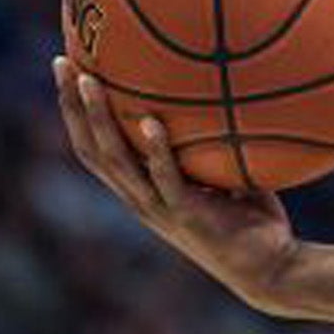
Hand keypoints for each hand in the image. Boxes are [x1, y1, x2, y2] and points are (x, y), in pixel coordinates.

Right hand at [53, 57, 303, 313]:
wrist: (272, 270)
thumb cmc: (254, 223)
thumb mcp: (228, 176)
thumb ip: (219, 146)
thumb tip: (234, 96)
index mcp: (143, 192)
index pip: (95, 149)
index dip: (75, 114)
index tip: (68, 71)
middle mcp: (141, 200)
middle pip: (90, 149)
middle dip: (71, 106)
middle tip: (61, 63)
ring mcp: (161, 209)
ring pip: (116, 161)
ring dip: (100, 120)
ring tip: (89, 81)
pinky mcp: (188, 214)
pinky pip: (166, 178)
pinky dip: (156, 150)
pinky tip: (152, 121)